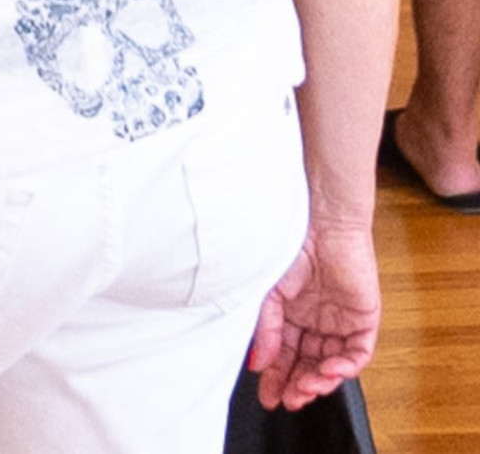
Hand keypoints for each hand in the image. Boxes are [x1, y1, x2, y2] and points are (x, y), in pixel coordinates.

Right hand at [249, 222, 378, 408]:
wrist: (321, 223)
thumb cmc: (290, 248)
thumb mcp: (268, 293)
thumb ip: (265, 329)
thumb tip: (259, 363)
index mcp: (290, 317)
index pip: (283, 356)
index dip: (276, 378)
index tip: (268, 397)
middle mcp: (315, 323)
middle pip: (307, 364)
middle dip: (298, 385)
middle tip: (289, 400)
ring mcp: (340, 322)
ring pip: (332, 363)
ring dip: (321, 380)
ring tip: (308, 388)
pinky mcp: (364, 319)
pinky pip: (358, 352)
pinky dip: (346, 366)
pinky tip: (330, 371)